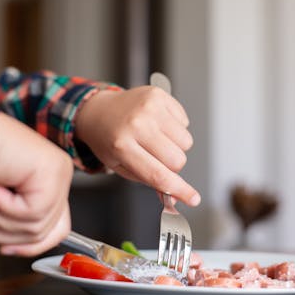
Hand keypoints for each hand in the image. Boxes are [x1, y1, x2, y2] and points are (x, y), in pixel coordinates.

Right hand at [0, 112, 72, 256]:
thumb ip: (9, 222)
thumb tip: (9, 247)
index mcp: (49, 180)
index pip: (58, 228)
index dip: (32, 246)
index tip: (7, 250)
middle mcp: (60, 174)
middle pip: (47, 231)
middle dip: (7, 233)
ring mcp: (60, 172)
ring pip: (38, 226)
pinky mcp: (53, 172)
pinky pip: (31, 212)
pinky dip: (3, 206)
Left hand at [75, 87, 200, 206]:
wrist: (100, 110)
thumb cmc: (110, 140)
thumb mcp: (121, 166)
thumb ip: (149, 181)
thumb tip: (175, 196)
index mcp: (122, 146)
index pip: (158, 175)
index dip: (179, 190)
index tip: (193, 199)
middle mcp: (137, 124)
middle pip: (177, 160)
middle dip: (172, 166)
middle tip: (157, 158)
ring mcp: (149, 108)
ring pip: (185, 142)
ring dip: (176, 146)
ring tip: (156, 139)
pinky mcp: (159, 96)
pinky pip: (185, 122)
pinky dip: (175, 127)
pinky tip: (158, 124)